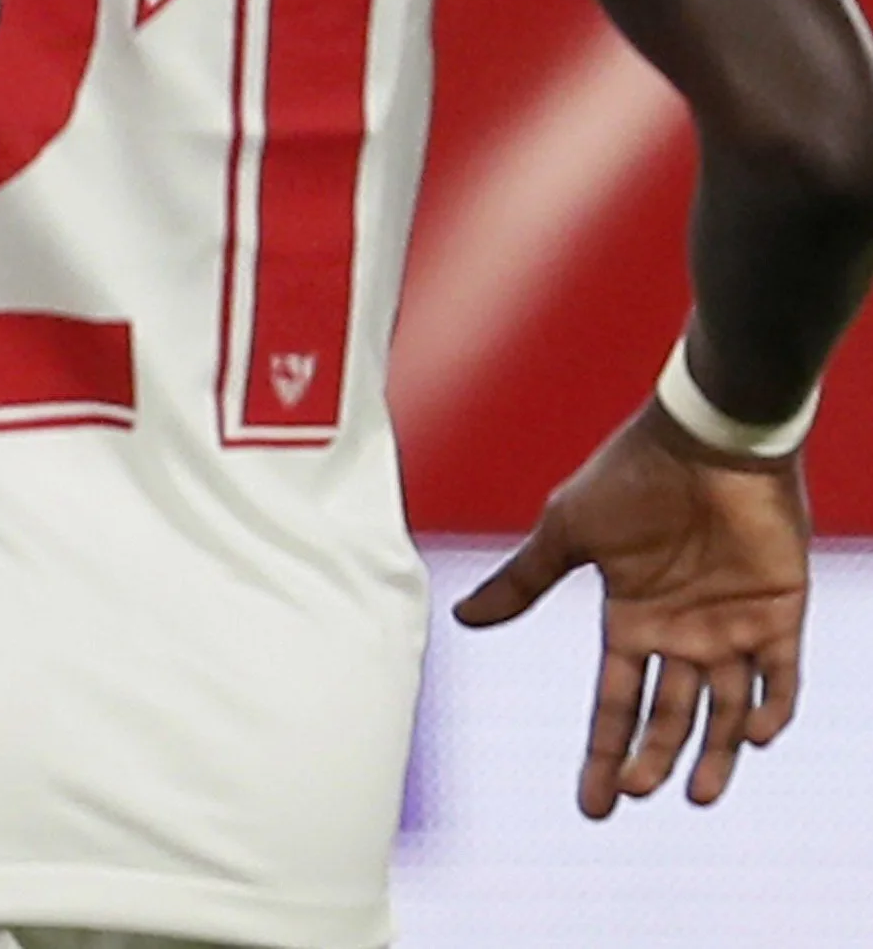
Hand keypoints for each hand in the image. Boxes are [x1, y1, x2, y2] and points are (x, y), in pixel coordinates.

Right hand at [453, 402, 811, 815]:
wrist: (705, 439)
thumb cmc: (631, 475)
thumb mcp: (566, 533)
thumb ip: (524, 582)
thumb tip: (461, 619)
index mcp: (632, 620)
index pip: (617, 701)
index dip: (604, 751)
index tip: (594, 805)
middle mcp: (682, 634)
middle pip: (670, 718)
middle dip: (652, 760)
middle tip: (636, 794)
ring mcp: (733, 626)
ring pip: (727, 712)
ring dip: (716, 755)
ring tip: (700, 793)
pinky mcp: (780, 612)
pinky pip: (782, 677)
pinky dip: (772, 709)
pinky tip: (755, 733)